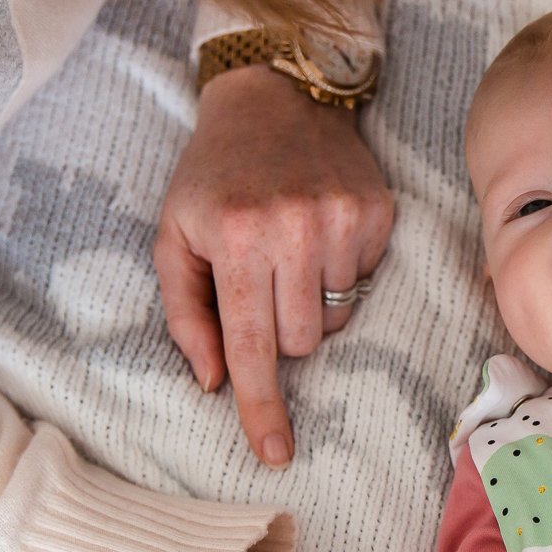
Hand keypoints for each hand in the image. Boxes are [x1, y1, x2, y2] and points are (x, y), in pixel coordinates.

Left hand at [154, 65, 394, 465]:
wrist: (275, 99)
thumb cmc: (212, 176)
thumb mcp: (173, 237)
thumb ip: (185, 314)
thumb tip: (214, 381)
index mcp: (236, 237)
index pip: (252, 344)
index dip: (261, 405)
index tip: (274, 452)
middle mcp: (295, 228)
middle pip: (301, 341)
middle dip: (279, 332)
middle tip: (261, 284)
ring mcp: (343, 219)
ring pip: (336, 319)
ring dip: (310, 304)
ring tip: (291, 255)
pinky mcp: (377, 212)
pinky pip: (363, 284)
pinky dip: (338, 275)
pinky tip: (319, 236)